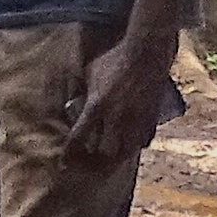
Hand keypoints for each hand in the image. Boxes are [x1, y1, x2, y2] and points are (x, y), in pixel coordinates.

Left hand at [65, 29, 170, 162]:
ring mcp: (136, 119)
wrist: (146, 53)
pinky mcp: (151, 117)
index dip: (70, 153)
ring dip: (116, 156)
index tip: (65, 163)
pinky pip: (143, 141)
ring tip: (110, 158)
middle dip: (96, 158)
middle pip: (104, 151)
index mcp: (97, 105)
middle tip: (90, 161)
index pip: (79, 137)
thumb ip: (80, 89)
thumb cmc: (114, 59)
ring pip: (126, 151)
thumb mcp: (90, 72)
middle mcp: (116, 116)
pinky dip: (135, 145)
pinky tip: (130, 144)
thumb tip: (70, 102)